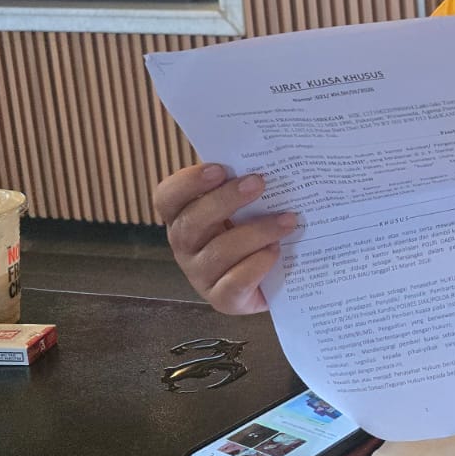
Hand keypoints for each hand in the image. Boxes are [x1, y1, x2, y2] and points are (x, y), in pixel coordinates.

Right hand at [154, 163, 295, 314]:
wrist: (280, 276)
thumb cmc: (260, 228)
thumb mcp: (252, 201)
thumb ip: (248, 180)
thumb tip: (273, 156)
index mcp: (184, 216)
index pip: (167, 198)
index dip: (187, 183)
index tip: (219, 168)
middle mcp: (186, 246)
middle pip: (190, 223)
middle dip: (225, 200)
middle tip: (258, 182)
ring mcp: (201, 275)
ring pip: (217, 252)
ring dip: (255, 232)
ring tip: (287, 220)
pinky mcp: (223, 299)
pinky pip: (233, 283)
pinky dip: (257, 264)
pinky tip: (276, 252)